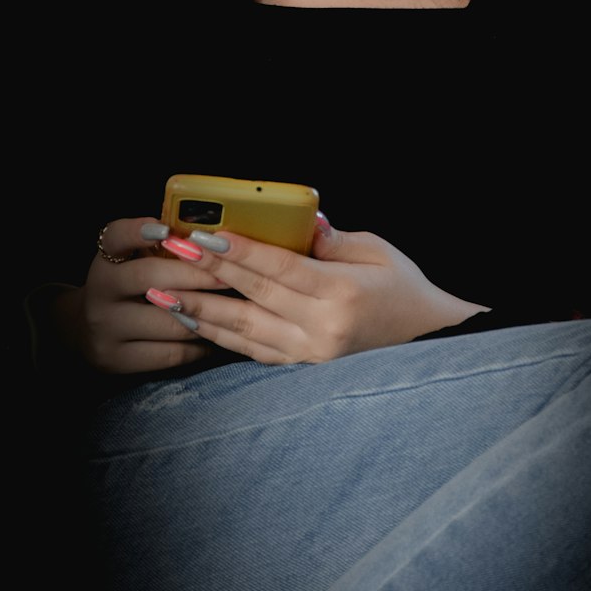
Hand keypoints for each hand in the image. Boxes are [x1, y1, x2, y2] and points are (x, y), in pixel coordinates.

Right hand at [46, 216, 230, 373]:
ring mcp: (106, 328)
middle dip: (195, 274)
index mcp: (106, 259)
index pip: (115, 237)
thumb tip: (212, 239)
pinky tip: (212, 336)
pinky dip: (197, 346)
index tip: (167, 230)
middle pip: (149, 276)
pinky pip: (170, 353)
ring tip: (230, 307)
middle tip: (229, 275)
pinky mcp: (116, 359)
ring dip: (203, 314)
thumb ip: (162, 249)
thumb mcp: (133, 262)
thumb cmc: (128, 288)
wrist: (87, 331)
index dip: (139, 231)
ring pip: (167, 321)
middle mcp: (100, 291)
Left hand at [152, 215, 487, 363]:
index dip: (239, 251)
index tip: (204, 234)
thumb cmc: (404, 288)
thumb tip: (296, 223)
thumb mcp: (377, 250)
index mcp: (343, 293)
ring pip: (243, 330)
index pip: (279, 268)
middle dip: (208, 272)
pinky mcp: (304, 367)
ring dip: (200, 310)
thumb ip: (331, 238)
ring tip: (162, 294)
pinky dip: (219, 335)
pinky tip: (194, 319)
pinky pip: (252, 350)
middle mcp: (323, 329)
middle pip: (254, 296)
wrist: (428, 340)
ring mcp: (311, 354)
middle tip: (171, 253)